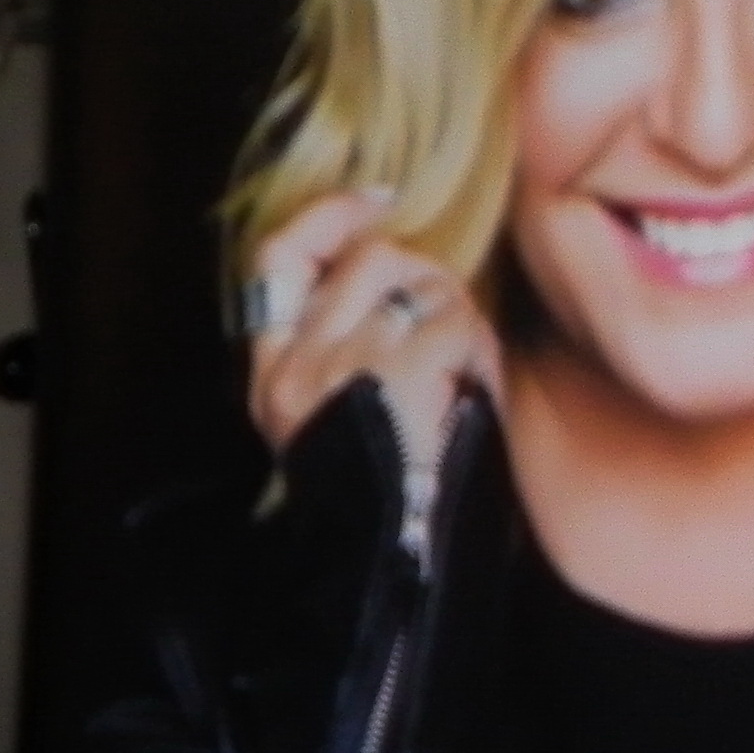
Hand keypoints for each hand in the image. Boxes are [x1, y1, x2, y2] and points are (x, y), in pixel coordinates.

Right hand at [243, 191, 502, 477]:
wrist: (393, 551)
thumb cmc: (385, 490)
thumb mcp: (338, 416)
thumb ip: (343, 346)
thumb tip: (393, 277)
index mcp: (275, 374)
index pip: (277, 260)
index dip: (326, 217)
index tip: (373, 200)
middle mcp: (298, 360)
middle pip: (369, 259)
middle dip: (423, 279)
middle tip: (446, 323)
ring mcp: (346, 358)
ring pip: (419, 279)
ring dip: (455, 313)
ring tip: (459, 370)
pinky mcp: (399, 364)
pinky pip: (456, 318)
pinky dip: (478, 349)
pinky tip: (472, 388)